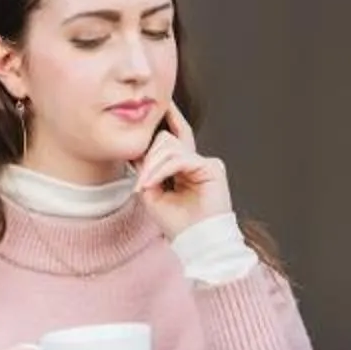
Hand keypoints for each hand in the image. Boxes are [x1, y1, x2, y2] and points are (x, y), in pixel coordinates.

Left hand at [133, 102, 233, 238]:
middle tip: (141, 180)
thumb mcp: (153, 194)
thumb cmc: (177, 224)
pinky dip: (161, 170)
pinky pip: (179, 158)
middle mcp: (197, 161)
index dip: (167, 120)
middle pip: (167, 139)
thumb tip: (138, 153)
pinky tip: (151, 183)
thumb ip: (148, 171)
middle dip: (149, 157)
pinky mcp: (211, 167)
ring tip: (145, 185)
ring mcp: (206, 162)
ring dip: (152, 166)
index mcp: (186, 167)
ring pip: (170, 146)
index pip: (174, 137)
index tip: (156, 107)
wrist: (197, 242)